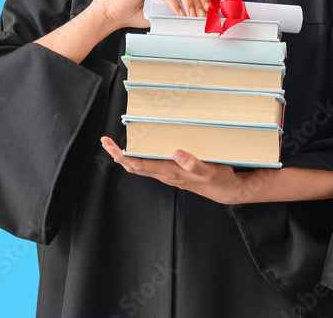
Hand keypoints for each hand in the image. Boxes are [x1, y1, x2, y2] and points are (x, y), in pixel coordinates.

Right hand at [96, 0, 209, 29]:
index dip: (205, 0)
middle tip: (203, 17)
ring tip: (192, 16)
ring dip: (189, 2)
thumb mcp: (164, 16)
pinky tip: (178, 13)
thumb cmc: (139, 14)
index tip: (210, 15)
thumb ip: (178, 16)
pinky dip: (174, 3)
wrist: (116, 13)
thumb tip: (197, 25)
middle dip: (201, 2)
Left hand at [100, 136, 243, 204]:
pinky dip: (139, 157)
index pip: (139, 164)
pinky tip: (140, 150)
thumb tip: (177, 152)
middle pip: (134, 167)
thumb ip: (194, 163)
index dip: (122, 156)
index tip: (110, 146)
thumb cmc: (218, 179)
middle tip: (106, 142)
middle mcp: (165, 174)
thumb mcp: (209, 170)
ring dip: (126, 157)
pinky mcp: (173, 172)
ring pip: (140, 167)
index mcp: (170, 172)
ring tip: (116, 146)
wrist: (226, 190)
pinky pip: (150, 165)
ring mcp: (168, 174)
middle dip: (118, 155)